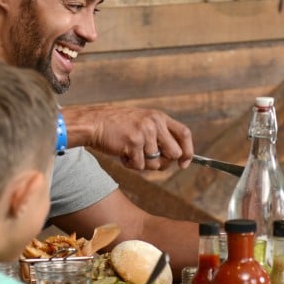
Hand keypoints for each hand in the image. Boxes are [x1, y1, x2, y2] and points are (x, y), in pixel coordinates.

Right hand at [64, 105, 193, 170]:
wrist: (94, 123)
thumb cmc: (118, 126)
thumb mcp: (143, 122)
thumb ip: (160, 135)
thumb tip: (177, 157)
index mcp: (159, 117)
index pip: (184, 133)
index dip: (188, 151)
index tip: (184, 163)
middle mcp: (155, 123)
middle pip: (174, 153)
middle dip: (164, 163)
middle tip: (149, 161)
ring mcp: (145, 132)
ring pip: (156, 163)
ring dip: (143, 164)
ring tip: (131, 153)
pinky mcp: (134, 143)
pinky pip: (140, 166)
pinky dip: (131, 165)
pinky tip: (123, 154)